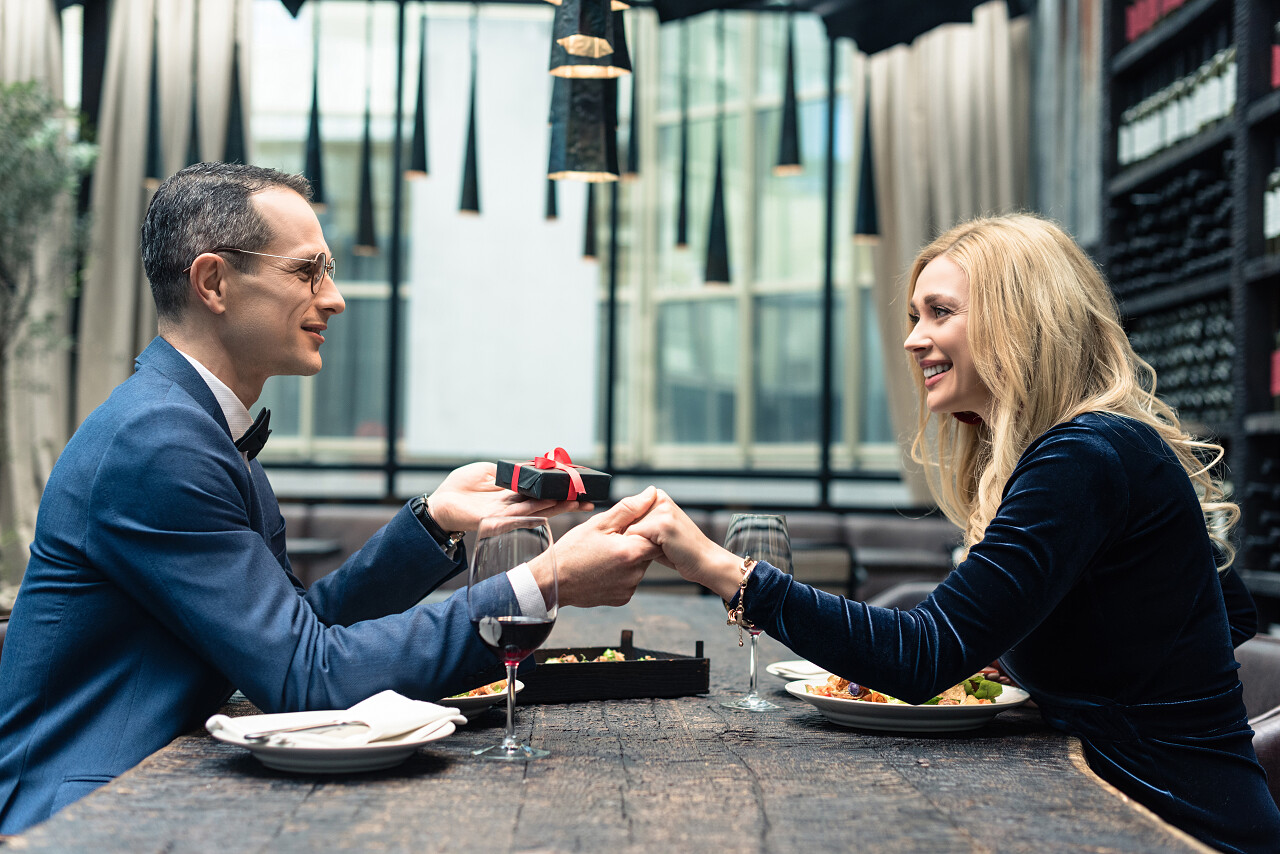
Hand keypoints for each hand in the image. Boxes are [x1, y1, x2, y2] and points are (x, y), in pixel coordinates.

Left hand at [428, 462, 592, 532]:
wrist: (440, 503)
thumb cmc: (462, 487)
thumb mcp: (491, 472)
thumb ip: (512, 472)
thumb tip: (534, 465)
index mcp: (515, 497)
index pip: (544, 496)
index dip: (563, 494)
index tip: (582, 492)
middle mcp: (514, 508)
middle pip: (546, 506)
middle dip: (568, 504)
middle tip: (589, 501)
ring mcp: (505, 516)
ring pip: (536, 512)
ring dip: (557, 506)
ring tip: (575, 501)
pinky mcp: (493, 520)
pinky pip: (517, 515)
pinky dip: (534, 509)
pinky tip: (549, 504)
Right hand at [529, 487, 662, 607]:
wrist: (553, 582)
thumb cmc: (572, 550)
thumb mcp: (598, 524)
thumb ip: (629, 508)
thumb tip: (651, 494)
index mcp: (631, 552)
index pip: (657, 536)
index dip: (645, 529)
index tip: (628, 527)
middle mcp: (634, 573)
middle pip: (649, 552)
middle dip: (635, 543)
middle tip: (613, 539)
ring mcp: (629, 588)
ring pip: (639, 566)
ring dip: (628, 558)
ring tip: (605, 555)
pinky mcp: (622, 598)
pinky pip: (629, 581)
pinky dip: (621, 573)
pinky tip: (604, 568)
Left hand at [624, 490, 742, 599]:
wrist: (704, 561)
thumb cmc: (678, 551)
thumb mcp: (655, 532)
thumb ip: (639, 524)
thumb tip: (614, 528)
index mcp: (657, 496)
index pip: (626, 513)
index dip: (631, 532)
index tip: (649, 539)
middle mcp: (659, 497)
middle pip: (625, 521)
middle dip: (634, 537)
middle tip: (658, 545)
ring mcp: (662, 509)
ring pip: (629, 530)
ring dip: (639, 544)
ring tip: (662, 547)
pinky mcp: (662, 523)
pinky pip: (635, 537)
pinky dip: (644, 549)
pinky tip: (664, 550)